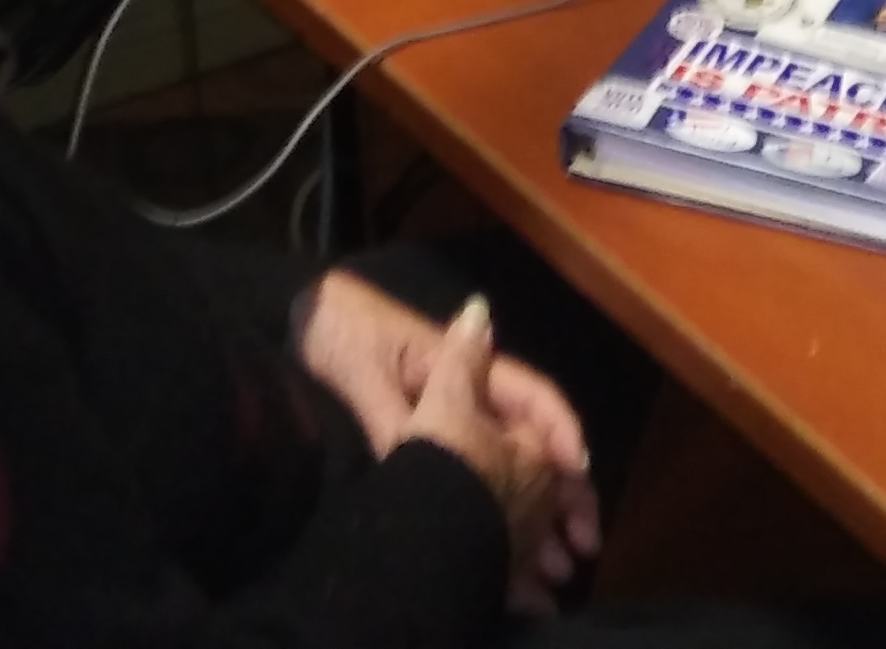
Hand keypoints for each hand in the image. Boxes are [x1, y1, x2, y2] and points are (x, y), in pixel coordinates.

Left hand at [297, 277, 599, 607]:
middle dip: (561, 490)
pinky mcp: (433, 440)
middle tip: (579, 542)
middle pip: (531, 440)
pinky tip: (511, 557)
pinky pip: (478, 477)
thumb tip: (425, 472)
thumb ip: (397, 424)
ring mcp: (454, 417)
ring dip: (536, 513)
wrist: (306, 319)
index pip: (531, 394)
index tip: (579, 472)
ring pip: (510, 466)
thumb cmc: (343, 335)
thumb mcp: (365, 378)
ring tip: (554, 567)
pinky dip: (500, 513)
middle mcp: (469, 393)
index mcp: (463, 366)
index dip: (560, 431)